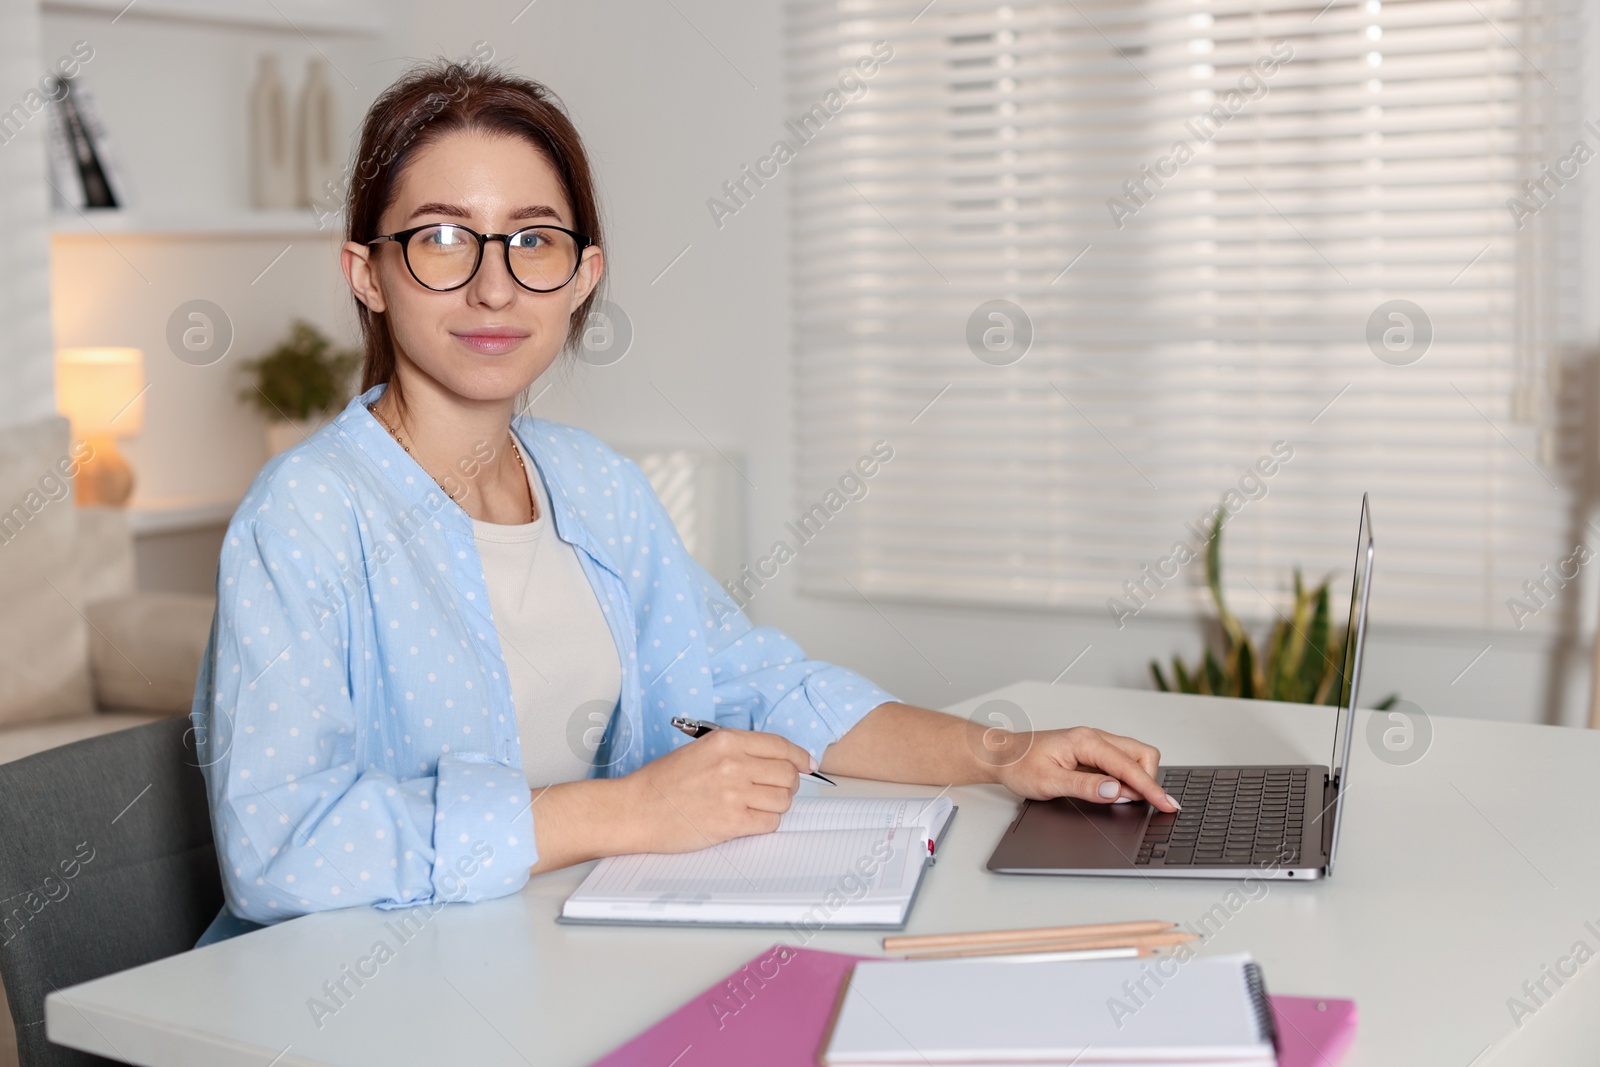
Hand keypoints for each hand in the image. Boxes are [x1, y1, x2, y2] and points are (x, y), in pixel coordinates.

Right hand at [617, 727, 813, 852]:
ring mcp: (734, 794)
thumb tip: (776, 760)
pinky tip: (748, 820)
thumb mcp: (701, 750)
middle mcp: (734, 764)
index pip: (780, 746)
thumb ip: (738, 751)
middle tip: (776, 790)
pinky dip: (765, 823)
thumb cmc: (662, 782)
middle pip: (788, 774)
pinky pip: (769, 823)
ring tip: (756, 806)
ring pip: (783, 800)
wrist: (636, 809)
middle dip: (788, 783)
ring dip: (776, 805)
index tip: (807, 765)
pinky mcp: (731, 823)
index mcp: (726, 741)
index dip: (799, 757)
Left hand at [984, 726, 1178, 812]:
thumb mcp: (1049, 783)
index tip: (1167, 804)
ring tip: (1118, 798)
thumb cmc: (1020, 765)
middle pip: (1142, 754)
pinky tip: (1113, 791)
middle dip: (1147, 779)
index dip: (1151, 788)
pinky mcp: (1093, 751)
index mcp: (1086, 741)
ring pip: (1135, 756)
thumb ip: (1085, 787)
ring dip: (1136, 778)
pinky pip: (1122, 761)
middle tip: (1135, 803)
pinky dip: (1125, 777)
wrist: (1003, 755)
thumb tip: (1116, 792)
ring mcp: (1095, 743)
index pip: (1129, 766)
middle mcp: (1094, 737)